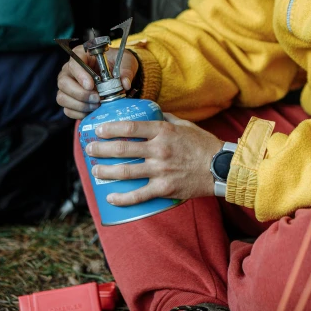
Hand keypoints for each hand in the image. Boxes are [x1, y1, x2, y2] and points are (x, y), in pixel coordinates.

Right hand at [56, 46, 137, 119]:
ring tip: (96, 105)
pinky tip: (92, 111)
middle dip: (80, 94)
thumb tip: (125, 84)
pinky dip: (79, 113)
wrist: (117, 73)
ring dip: (80, 105)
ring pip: (62, 97)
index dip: (80, 74)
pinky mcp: (69, 99)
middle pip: (64, 82)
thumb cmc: (118, 63)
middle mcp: (70, 70)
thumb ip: (126, 70)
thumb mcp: (126, 61)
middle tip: (97, 98)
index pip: (73, 62)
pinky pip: (67, 109)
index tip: (91, 85)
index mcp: (82, 55)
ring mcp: (67, 86)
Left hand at [85, 113, 223, 204]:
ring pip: (125, 172)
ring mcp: (160, 170)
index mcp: (163, 131)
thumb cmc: (203, 144)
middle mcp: (159, 150)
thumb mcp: (185, 124)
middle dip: (100, 149)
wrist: (220, 168)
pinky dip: (122, 198)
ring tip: (95, 170)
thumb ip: (166, 118)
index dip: (110, 128)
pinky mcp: (164, 189)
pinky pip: (138, 195)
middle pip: (122, 149)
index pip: (130, 127)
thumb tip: (150, 111)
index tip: (98, 130)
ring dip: (105, 171)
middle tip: (90, 149)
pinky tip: (111, 198)